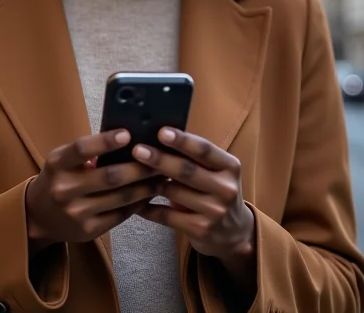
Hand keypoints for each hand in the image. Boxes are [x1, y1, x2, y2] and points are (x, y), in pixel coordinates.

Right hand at [25, 129, 161, 253]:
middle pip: (110, 176)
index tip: (128, 134)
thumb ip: (89, 150)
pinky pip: (121, 215)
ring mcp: (76, 213)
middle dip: (140, 167)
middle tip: (160, 157)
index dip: (105, 141)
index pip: (81, 149)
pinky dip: (138, 203)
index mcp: (58, 164)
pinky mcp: (88, 230)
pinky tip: (149, 194)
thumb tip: (129, 139)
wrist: (39, 216)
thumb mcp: (63, 159)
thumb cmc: (59, 177)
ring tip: (163, 175)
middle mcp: (64, 189)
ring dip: (146, 186)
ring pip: (120, 197)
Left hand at [134, 129, 254, 261]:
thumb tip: (160, 137)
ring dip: (149, 183)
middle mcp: (226, 188)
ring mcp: (215, 211)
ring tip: (130, 173)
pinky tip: (135, 202)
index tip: (161, 132)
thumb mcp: (217, 171)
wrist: (233, 232)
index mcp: (230, 166)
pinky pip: (167, 216)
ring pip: (173, 192)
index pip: (204, 150)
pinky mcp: (201, 230)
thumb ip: (195, 157)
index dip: (182, 140)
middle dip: (160, 159)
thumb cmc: (216, 190)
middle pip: (187, 171)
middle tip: (137, 150)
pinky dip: (148, 209)